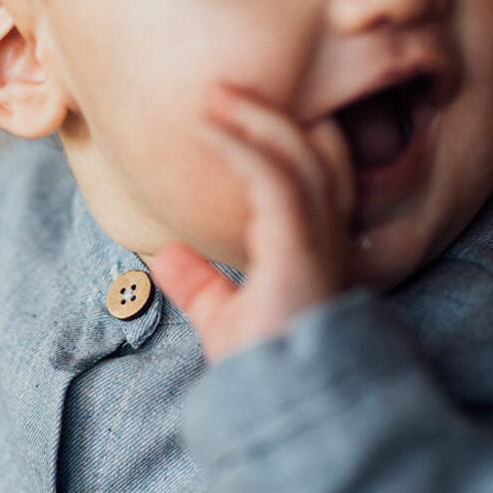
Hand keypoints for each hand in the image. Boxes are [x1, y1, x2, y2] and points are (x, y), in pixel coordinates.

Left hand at [149, 84, 354, 361]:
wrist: (274, 405)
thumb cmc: (262, 366)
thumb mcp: (221, 315)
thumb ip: (198, 282)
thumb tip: (163, 255)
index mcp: (316, 246)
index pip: (320, 172)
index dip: (288, 135)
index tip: (240, 109)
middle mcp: (329, 236)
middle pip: (318, 152)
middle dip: (276, 113)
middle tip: (225, 87)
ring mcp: (321, 241)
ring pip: (302, 156)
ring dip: (258, 117)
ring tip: (217, 94)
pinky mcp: (299, 250)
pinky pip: (275, 180)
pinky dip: (243, 147)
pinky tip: (210, 129)